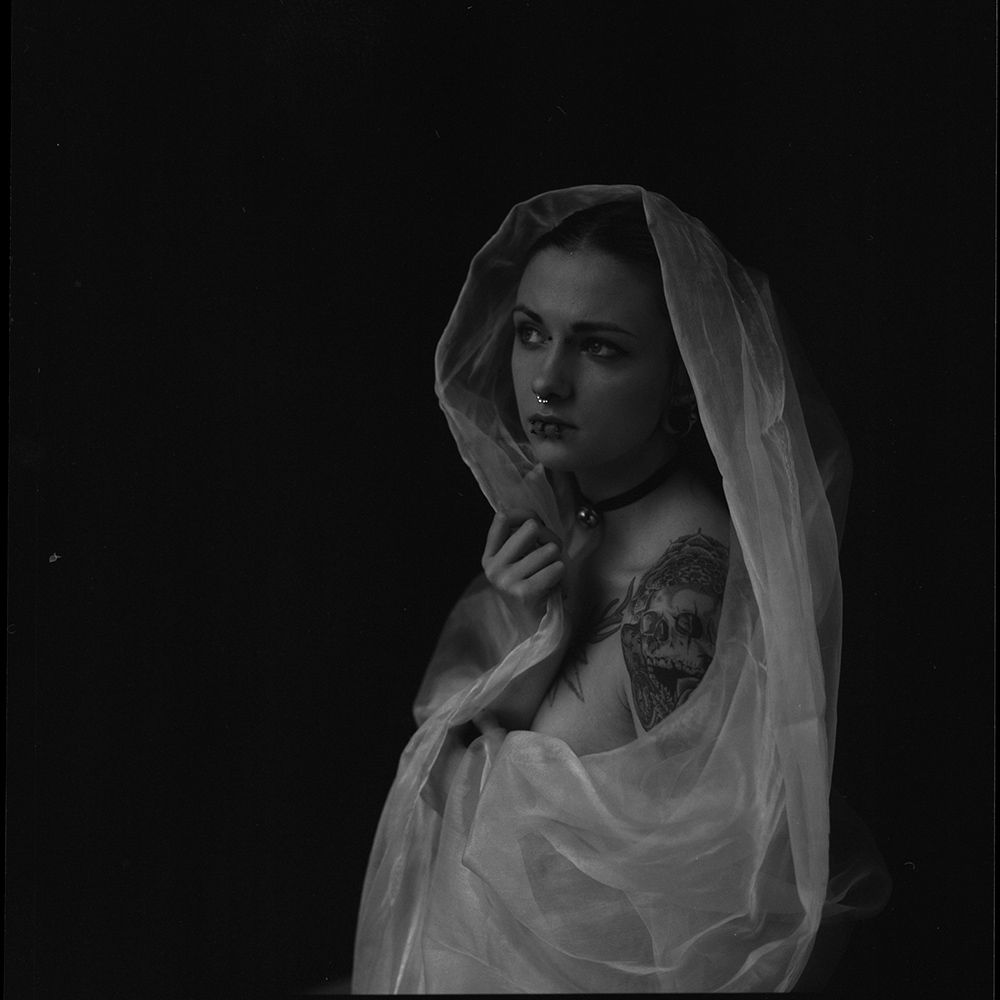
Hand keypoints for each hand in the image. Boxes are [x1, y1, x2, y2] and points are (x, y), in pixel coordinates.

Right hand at [482, 508, 564, 635]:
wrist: (538, 632)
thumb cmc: (536, 590)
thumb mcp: (521, 563)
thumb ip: (522, 540)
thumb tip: (533, 518)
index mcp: (489, 558)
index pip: (502, 518)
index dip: (526, 514)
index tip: (538, 525)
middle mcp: (493, 568)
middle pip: (531, 527)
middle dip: (550, 538)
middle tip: (551, 557)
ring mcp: (506, 581)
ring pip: (549, 549)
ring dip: (558, 562)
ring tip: (551, 579)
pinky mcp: (524, 593)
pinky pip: (557, 568)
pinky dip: (562, 577)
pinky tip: (554, 589)